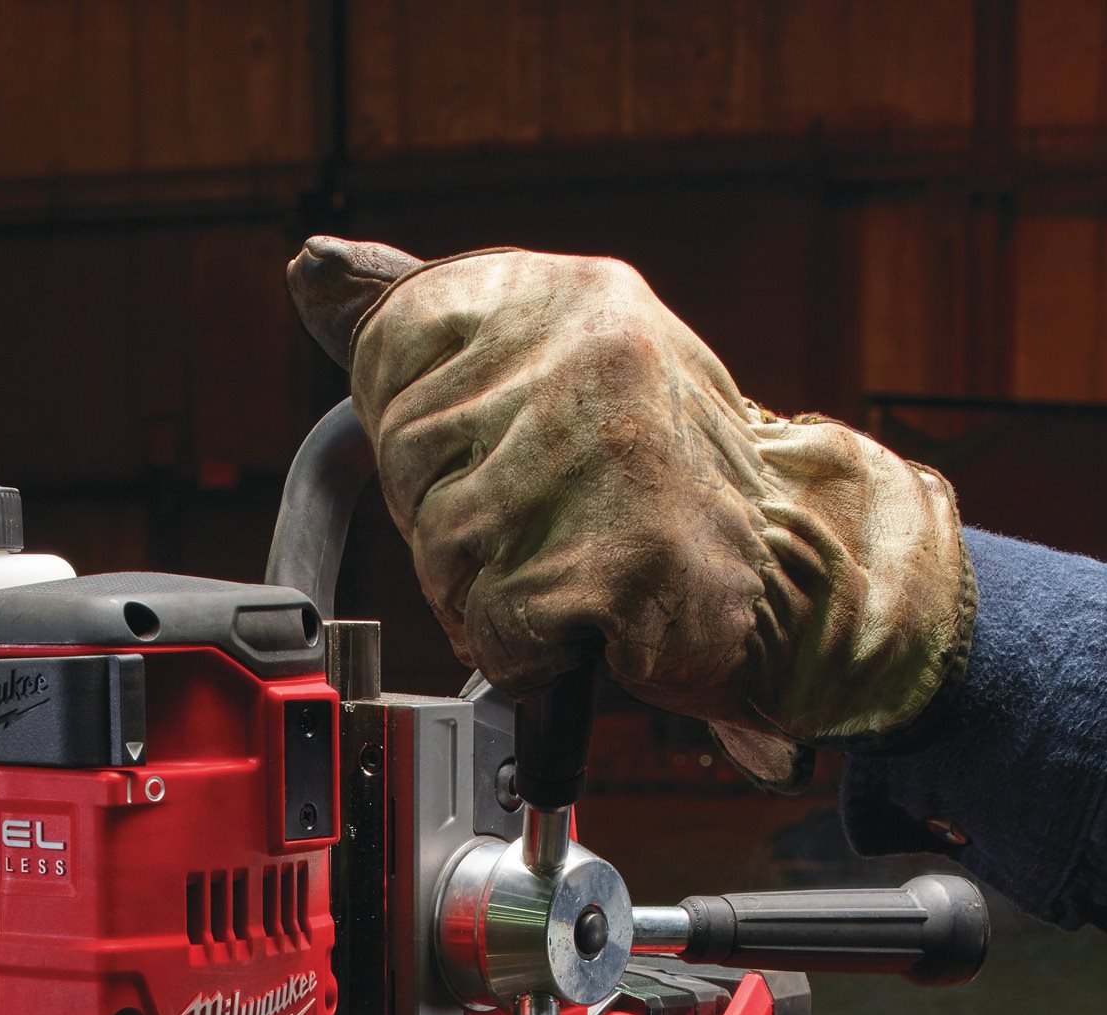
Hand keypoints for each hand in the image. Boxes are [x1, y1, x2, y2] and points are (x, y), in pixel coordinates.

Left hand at [285, 237, 974, 787]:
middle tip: (547, 536)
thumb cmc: (660, 491)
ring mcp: (606, 456)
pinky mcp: (615, 562)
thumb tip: (311, 271)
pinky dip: (525, 653)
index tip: (493, 461)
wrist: (795, 583)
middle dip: (455, 530)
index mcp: (570, 294)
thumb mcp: (552, 378)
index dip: (424, 443)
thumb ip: (434, 337)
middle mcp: (590, 354)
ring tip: (573, 579)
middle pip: (408, 462)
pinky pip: (495, 626)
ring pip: (445, 550)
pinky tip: (585, 629)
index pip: (391, 357)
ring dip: (491, 596)